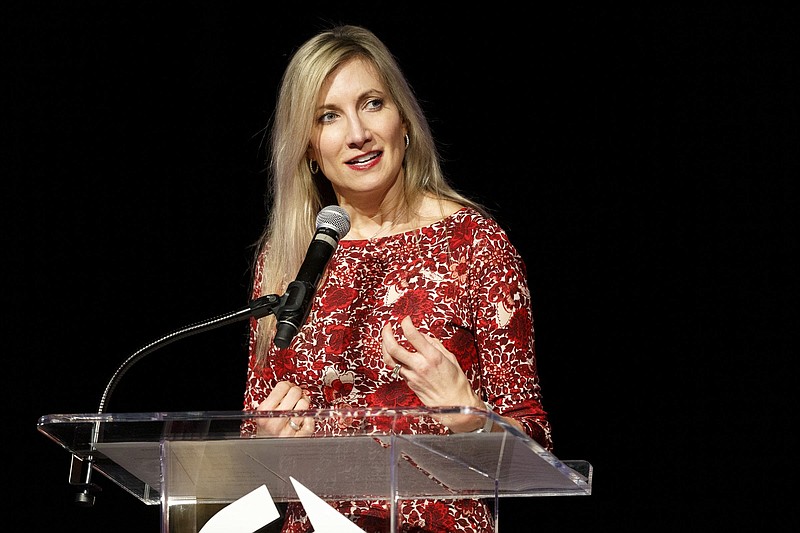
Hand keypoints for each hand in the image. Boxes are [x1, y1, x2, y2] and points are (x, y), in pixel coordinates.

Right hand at [254, 380, 314, 436]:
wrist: (266, 447)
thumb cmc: (267, 428)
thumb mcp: (264, 411)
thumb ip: (274, 398)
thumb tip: (292, 386)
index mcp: (265, 411)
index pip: (282, 387)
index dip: (287, 385)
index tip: (289, 387)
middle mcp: (276, 420)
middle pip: (295, 393)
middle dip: (296, 392)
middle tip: (295, 395)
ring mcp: (288, 430)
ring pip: (305, 404)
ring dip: (303, 404)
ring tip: (299, 407)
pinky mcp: (299, 437)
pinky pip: (310, 420)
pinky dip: (309, 418)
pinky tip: (302, 419)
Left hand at [381, 316, 485, 431]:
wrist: (454, 404)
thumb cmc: (455, 382)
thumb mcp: (449, 358)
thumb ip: (434, 344)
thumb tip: (422, 336)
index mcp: (432, 357)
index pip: (412, 335)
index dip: (406, 324)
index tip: (405, 319)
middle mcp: (419, 366)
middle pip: (393, 348)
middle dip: (387, 334)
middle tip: (388, 326)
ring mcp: (412, 375)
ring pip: (389, 359)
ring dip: (384, 346)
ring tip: (386, 338)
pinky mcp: (408, 383)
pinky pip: (396, 368)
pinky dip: (392, 358)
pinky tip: (394, 352)